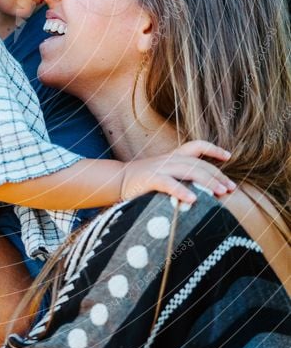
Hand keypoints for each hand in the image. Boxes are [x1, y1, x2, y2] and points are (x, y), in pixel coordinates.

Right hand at [119, 140, 234, 203]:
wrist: (116, 180)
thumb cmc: (143, 182)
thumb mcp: (164, 174)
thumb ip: (181, 177)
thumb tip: (204, 190)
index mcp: (173, 156)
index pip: (197, 146)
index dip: (213, 149)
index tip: (228, 155)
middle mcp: (169, 159)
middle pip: (198, 163)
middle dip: (217, 175)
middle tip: (231, 188)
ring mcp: (159, 168)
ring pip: (189, 171)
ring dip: (207, 182)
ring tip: (220, 193)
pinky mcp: (150, 179)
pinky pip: (169, 183)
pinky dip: (181, 191)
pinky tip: (193, 201)